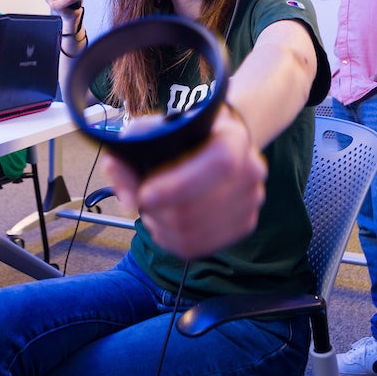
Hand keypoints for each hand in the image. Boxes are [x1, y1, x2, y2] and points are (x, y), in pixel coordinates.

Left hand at [102, 107, 265, 259]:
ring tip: (153, 210)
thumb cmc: (182, 132)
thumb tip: (125, 197)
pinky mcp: (245, 225)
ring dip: (162, 227)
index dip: (180, 186)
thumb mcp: (154, 127)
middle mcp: (251, 170)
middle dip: (157, 211)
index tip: (144, 195)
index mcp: (234, 138)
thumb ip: (131, 153)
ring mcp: (252, 200)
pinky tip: (165, 224)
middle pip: (197, 210)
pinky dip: (172, 241)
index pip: (219, 165)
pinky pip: (200, 248)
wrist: (217, 140)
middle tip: (141, 200)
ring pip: (194, 234)